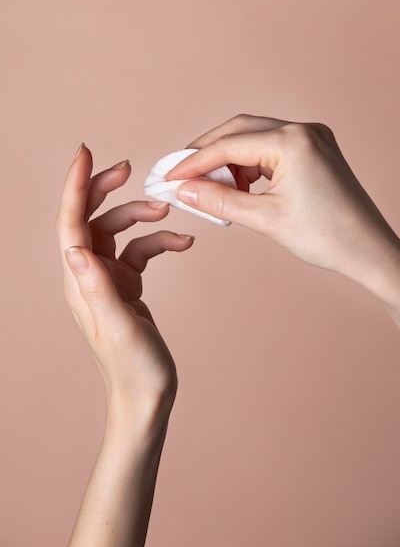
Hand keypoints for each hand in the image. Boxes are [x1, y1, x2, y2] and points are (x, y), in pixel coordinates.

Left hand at [55, 144, 193, 420]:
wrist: (147, 393)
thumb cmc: (133, 367)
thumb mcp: (116, 326)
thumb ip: (97, 287)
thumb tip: (74, 248)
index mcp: (80, 281)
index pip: (70, 224)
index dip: (75, 186)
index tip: (85, 153)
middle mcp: (89, 275)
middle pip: (90, 218)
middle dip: (107, 190)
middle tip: (130, 169)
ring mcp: (108, 278)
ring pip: (119, 231)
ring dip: (142, 216)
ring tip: (168, 212)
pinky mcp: (127, 284)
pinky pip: (141, 250)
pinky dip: (160, 240)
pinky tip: (182, 242)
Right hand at [166, 114, 399, 283]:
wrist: (368, 251)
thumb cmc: (325, 237)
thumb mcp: (263, 219)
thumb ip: (218, 200)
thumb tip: (182, 191)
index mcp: (293, 141)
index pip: (228, 145)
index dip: (193, 162)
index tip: (169, 177)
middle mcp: (304, 130)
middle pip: (238, 130)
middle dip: (207, 153)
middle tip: (181, 175)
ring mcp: (312, 137)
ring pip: (254, 138)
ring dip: (228, 159)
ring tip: (211, 188)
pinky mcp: (316, 149)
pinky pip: (272, 148)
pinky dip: (250, 164)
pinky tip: (239, 186)